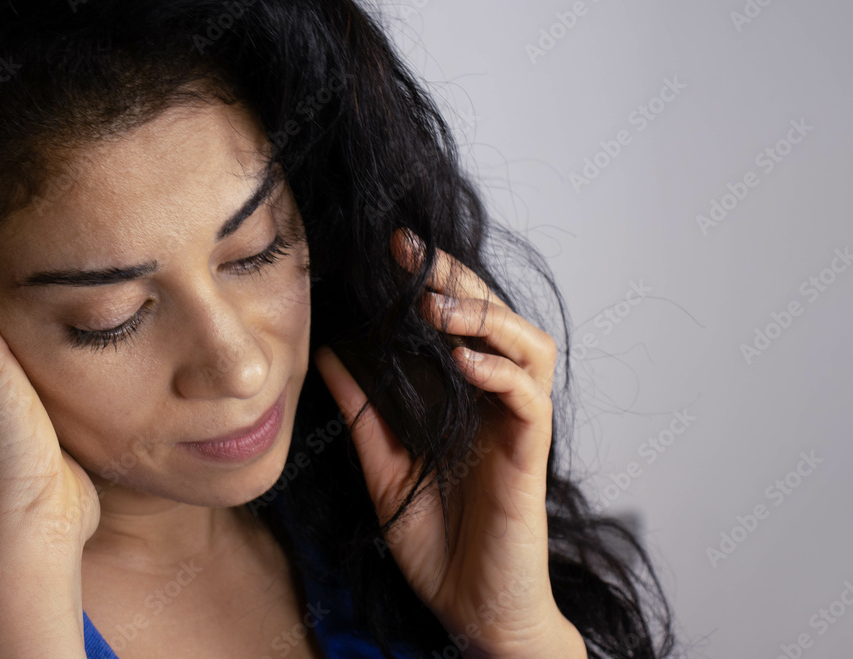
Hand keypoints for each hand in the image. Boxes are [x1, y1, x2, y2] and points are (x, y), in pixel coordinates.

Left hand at [313, 227, 585, 657]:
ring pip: (530, 348)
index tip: (394, 250)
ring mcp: (516, 429)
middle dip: (457, 280)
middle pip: (496, 321)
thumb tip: (330, 355)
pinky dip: (502, 373)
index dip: (433, 282)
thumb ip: (364, 413)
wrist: (470, 611)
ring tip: (437, 307)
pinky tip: (465, 361)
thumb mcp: (384, 468)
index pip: (459, 324)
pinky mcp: (529, 458)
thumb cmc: (435, 543)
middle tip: (413, 252)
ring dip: (486, 318)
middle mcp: (495, 405)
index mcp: (463, 402)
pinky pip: (529, 401)